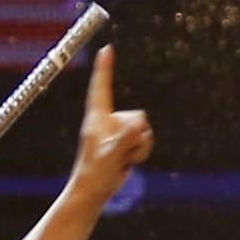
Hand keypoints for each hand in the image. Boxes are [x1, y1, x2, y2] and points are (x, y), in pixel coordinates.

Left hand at [67, 45, 153, 192]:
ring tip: (123, 159)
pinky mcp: (125, 142)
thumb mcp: (111, 154)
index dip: (105, 68)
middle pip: (136, 115)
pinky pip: (145, 140)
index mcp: (97, 118)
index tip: (107, 49)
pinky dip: (141, 152)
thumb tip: (140, 123)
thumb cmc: (95, 172)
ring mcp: (117, 132)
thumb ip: (126, 137)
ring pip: (143, 129)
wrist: (94, 191)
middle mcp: (108, 121)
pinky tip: (128, 162)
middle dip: (136, 135)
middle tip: (121, 154)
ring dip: (139, 147)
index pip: (101, 87)